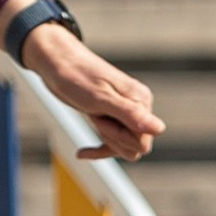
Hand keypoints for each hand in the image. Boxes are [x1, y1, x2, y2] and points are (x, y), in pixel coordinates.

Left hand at [19, 19, 162, 160]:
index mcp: (141, 99)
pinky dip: (100, 150)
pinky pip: (115, 143)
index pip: (142, 141)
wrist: (56, 62)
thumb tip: (159, 130)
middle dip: (112, 138)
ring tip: (92, 116)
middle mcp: (138, 106)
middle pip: (136, 146)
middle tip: (95, 115)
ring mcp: (126, 112)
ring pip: (126, 147)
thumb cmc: (76, 77)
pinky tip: (82, 152)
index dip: (119, 136)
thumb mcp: (101, 98)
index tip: (101, 116)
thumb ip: (131, 114)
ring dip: (106, 139)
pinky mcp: (113, 116)